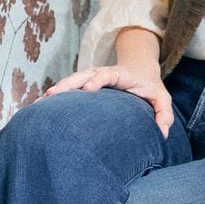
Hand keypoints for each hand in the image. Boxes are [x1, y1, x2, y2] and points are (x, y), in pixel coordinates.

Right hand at [46, 59, 173, 135]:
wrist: (139, 70)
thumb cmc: (150, 87)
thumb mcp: (162, 98)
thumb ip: (164, 114)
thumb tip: (161, 134)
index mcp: (120, 74)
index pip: (106, 74)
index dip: (97, 80)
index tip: (87, 88)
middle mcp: (102, 74)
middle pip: (82, 75)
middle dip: (67, 84)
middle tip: (52, 95)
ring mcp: (91, 78)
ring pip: (72, 81)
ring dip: (57, 90)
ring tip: (41, 102)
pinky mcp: (85, 85)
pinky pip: (69, 88)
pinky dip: (56, 95)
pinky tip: (42, 106)